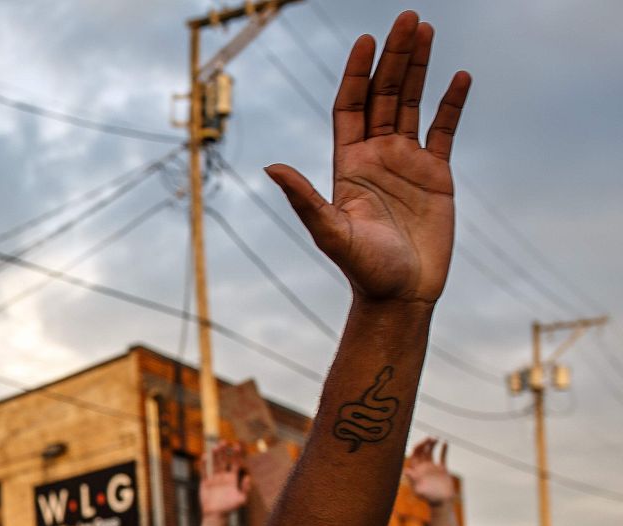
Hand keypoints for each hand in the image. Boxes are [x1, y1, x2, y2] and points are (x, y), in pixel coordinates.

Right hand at [199, 443, 250, 517]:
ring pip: (214, 463)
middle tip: (223, 441)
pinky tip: (204, 456)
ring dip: (214, 455)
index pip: (235, 463)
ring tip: (214, 447)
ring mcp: (214, 478)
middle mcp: (224, 476)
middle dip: (224, 451)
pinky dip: (204, 464)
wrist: (215, 515)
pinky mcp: (205, 482)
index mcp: (233, 478)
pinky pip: (204, 471)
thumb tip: (248, 477)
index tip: (236, 445)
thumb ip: (245, 489)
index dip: (236, 455)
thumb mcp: (241, 499)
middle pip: (224, 460)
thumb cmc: (230, 508)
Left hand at [267, 14, 469, 303]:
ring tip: (426, 30)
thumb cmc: (362, 269)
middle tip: (407, 18)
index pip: (351, 106)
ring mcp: (406, 163)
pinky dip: (451, 103)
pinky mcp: (436, 174)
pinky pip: (444, 130)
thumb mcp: (329, 232)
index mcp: (348, 164)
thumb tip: (270, 168)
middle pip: (383, 95)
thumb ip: (304, 199)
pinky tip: (459, 77)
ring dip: (419, 68)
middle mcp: (376, 157)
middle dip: (394, 57)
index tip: (367, 39)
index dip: (357, 73)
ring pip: (411, 103)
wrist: (399, 295)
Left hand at [402, 437, 454, 503]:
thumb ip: (413, 480)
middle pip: (422, 452)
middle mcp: (423, 467)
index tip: (423, 443)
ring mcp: (432, 468)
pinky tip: (445, 442)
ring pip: (431, 452)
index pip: (414, 455)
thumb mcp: (419, 490)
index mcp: (416, 470)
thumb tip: (406, 470)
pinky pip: (442, 457)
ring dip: (433, 444)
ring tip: (437, 438)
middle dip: (425, 444)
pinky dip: (443, 450)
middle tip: (431, 438)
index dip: (418, 447)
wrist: (441, 503)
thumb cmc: (429, 498)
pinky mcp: (442, 469)